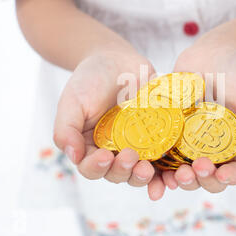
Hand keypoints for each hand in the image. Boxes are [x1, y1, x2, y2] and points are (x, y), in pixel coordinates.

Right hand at [53, 50, 165, 199]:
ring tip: (148, 169)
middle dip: (123, 171)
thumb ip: (66, 129)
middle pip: (117, 174)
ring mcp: (136, 146)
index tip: (105, 156)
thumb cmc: (90, 79)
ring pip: (139, 171)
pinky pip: (162, 157)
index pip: (91, 168)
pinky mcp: (156, 138)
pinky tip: (170, 171)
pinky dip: (165, 169)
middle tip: (131, 158)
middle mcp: (113, 152)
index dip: (97, 167)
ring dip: (143, 176)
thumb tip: (73, 156)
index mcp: (90, 147)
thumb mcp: (72, 101)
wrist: (117, 59)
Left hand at [161, 44, 235, 192]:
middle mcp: (214, 149)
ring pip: (186, 172)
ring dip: (181, 180)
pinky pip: (163, 154)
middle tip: (193, 169)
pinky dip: (160, 167)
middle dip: (203, 181)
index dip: (230, 178)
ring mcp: (190, 143)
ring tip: (176, 174)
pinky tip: (155, 168)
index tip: (221, 173)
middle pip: (209, 178)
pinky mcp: (170, 132)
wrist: (212, 51)